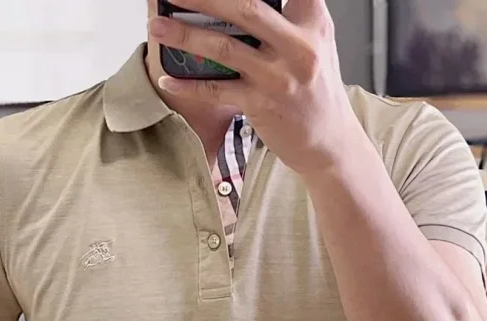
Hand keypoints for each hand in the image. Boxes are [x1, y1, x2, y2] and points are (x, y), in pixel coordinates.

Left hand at [149, 0, 356, 177]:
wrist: (329, 141)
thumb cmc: (316, 90)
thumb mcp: (317, 42)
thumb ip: (292, 15)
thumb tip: (247, 4)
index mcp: (312, 22)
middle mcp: (299, 46)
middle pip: (245, 8)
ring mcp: (278, 77)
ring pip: (225, 47)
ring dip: (185, 35)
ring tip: (157, 26)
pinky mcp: (262, 105)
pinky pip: (217, 91)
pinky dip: (188, 85)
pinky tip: (167, 79)